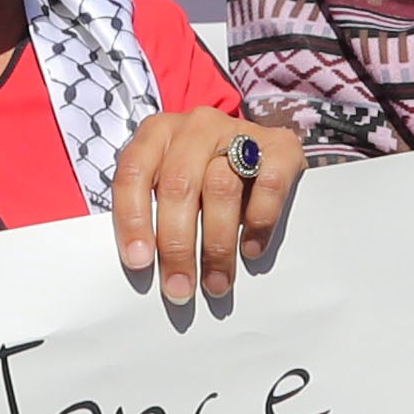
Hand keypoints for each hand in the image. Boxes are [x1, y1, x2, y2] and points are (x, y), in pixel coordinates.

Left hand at [109, 109, 303, 310]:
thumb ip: (154, 212)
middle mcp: (196, 126)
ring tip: (216, 282)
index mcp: (158, 133)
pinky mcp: (280, 145)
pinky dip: (258, 221)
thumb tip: (145, 267)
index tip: (139, 261)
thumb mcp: (170, 184)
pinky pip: (268, 184)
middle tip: (179, 287)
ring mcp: (239, 131)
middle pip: (179, 185)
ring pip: (221, 187)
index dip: (133, 218)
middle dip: (177, 245)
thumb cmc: (204, 176)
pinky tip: (251, 249)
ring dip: (216, 245)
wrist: (261, 148)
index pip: (134, 172)